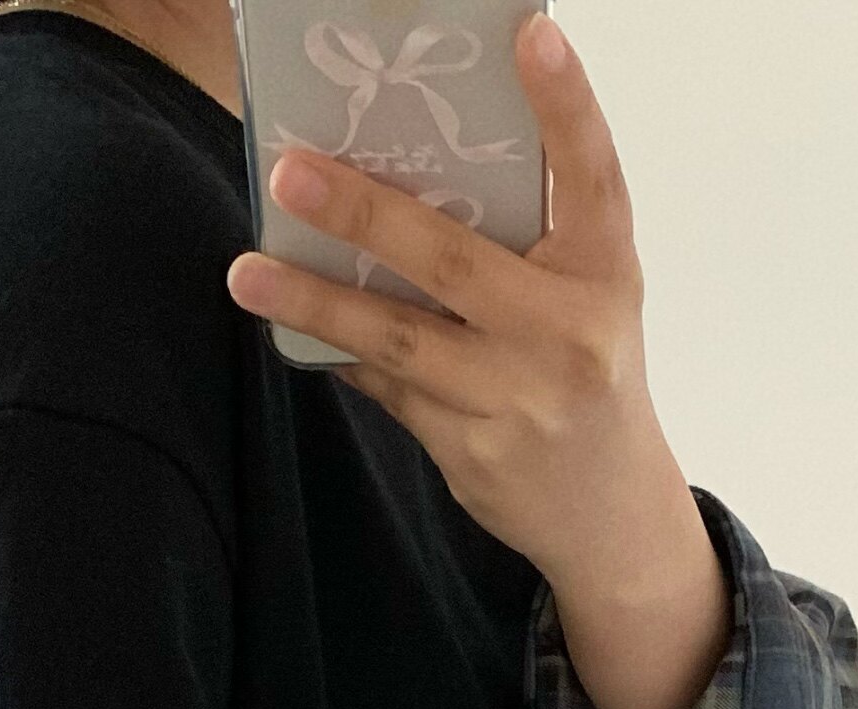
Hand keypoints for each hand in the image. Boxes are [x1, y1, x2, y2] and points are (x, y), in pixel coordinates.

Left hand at [225, 16, 726, 708]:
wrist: (611, 511)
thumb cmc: (585, 366)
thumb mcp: (585, 289)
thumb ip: (527, 230)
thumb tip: (408, 153)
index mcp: (605, 272)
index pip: (592, 176)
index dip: (566, 104)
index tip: (531, 33)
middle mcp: (567, 335)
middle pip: (453, 264)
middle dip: (364, 213)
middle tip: (288, 170)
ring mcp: (518, 400)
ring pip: (401, 341)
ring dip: (316, 300)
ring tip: (247, 272)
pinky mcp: (474, 453)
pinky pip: (390, 389)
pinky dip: (340, 351)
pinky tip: (289, 323)